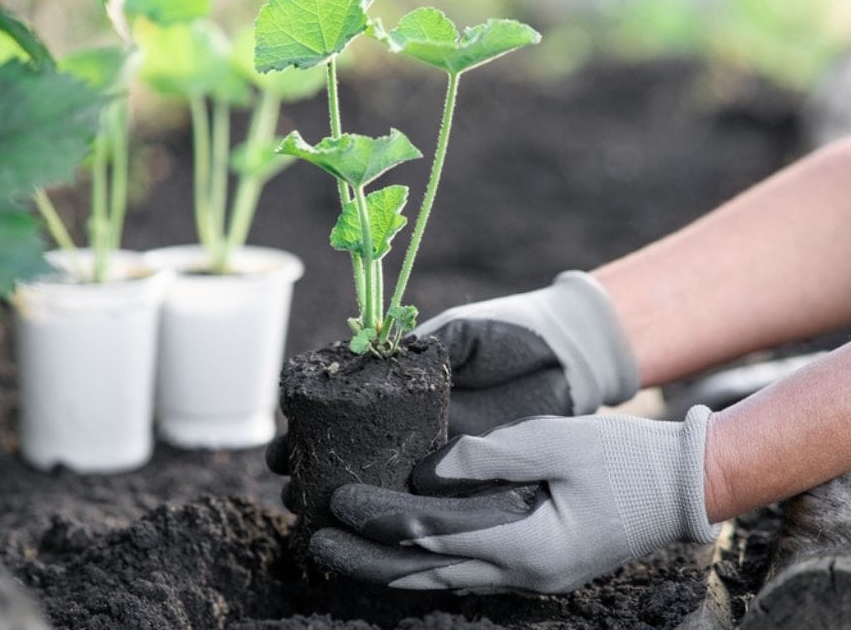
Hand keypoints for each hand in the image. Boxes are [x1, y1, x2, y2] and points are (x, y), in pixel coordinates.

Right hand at [265, 270, 638, 482]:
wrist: (569, 355)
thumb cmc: (512, 330)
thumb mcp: (461, 333)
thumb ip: (422, 347)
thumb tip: (374, 356)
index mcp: (406, 378)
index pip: (346, 402)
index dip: (310, 419)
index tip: (282, 436)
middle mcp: (416, 415)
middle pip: (355, 444)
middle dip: (316, 462)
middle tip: (288, 480)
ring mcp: (441, 444)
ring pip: (383, 474)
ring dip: (345, 490)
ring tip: (308, 506)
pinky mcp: (470, 467)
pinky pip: (429, 490)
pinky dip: (396, 504)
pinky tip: (366, 520)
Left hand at [307, 407, 718, 593]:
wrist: (684, 489)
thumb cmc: (626, 460)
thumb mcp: (558, 441)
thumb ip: (490, 454)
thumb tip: (427, 468)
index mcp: (527, 545)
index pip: (432, 536)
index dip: (379, 520)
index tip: (338, 501)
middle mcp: (521, 573)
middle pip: (425, 575)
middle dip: (365, 562)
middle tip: (315, 546)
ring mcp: (530, 577)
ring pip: (441, 581)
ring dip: (389, 569)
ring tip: (342, 555)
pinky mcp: (535, 567)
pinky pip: (465, 572)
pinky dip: (425, 565)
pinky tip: (399, 553)